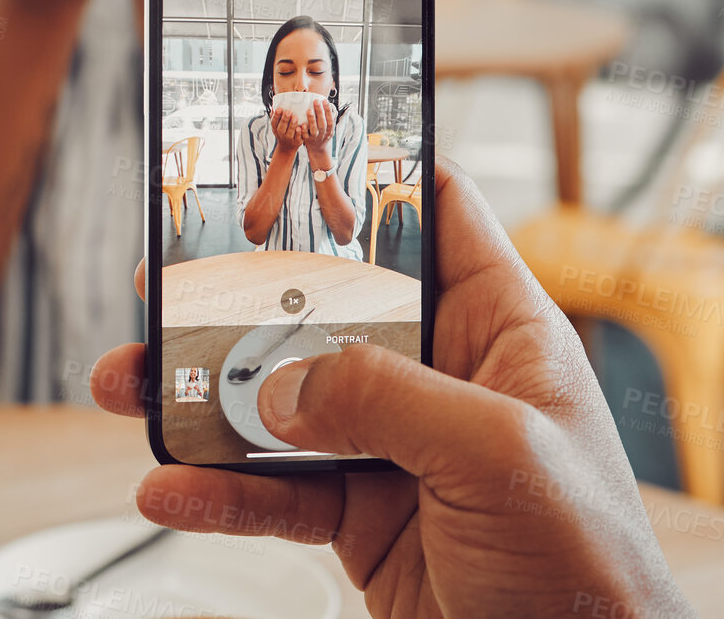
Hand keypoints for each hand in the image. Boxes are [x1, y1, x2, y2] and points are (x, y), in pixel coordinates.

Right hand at [89, 159, 695, 618]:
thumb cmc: (592, 568)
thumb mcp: (499, 456)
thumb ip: (388, 400)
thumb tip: (286, 381)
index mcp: (502, 333)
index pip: (437, 219)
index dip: (371, 178)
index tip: (291, 154)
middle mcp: (446, 380)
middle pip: (330, 309)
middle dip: (244, 297)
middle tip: (167, 283)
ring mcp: (400, 451)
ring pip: (285, 402)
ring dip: (206, 395)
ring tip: (131, 386)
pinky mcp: (366, 521)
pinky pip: (277, 494)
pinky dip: (220, 493)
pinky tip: (171, 489)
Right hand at [270, 105, 308, 154]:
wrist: (287, 146)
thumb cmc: (282, 132)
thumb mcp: (276, 125)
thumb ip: (275, 116)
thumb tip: (273, 107)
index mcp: (275, 128)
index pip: (274, 122)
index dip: (276, 116)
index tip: (279, 109)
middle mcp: (281, 134)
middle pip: (282, 127)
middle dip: (285, 119)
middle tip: (289, 111)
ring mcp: (289, 138)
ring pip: (290, 132)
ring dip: (292, 125)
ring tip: (295, 118)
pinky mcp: (297, 141)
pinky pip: (298, 137)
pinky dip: (299, 132)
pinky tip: (301, 127)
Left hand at [302, 97, 334, 157]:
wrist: (318, 149)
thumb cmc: (323, 133)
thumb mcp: (329, 127)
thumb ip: (329, 117)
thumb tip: (330, 104)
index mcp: (329, 130)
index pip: (330, 119)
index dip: (328, 110)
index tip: (325, 100)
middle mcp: (323, 134)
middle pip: (322, 123)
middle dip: (320, 112)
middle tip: (316, 101)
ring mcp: (315, 137)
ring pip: (314, 129)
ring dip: (312, 120)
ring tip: (309, 110)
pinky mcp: (307, 140)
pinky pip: (305, 136)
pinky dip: (303, 131)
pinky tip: (300, 125)